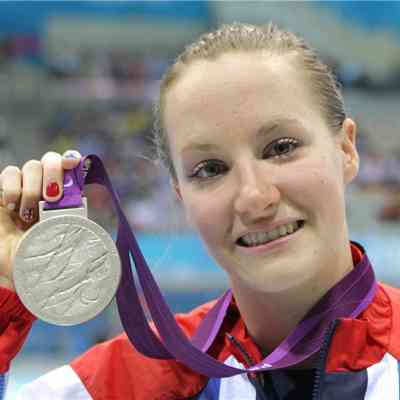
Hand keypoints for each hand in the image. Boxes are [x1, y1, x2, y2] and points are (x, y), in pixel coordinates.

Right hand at [0, 150, 81, 289]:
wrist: (19, 270)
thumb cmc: (48, 255)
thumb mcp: (72, 239)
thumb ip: (84, 223)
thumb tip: (103, 214)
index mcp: (65, 194)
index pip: (69, 165)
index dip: (71, 159)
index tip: (74, 162)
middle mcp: (45, 186)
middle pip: (50, 160)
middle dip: (53, 173)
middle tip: (52, 197)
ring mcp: (23, 188)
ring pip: (31, 166)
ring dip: (32, 187)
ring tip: (30, 214)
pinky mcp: (3, 193)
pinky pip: (8, 173)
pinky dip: (12, 187)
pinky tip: (14, 207)